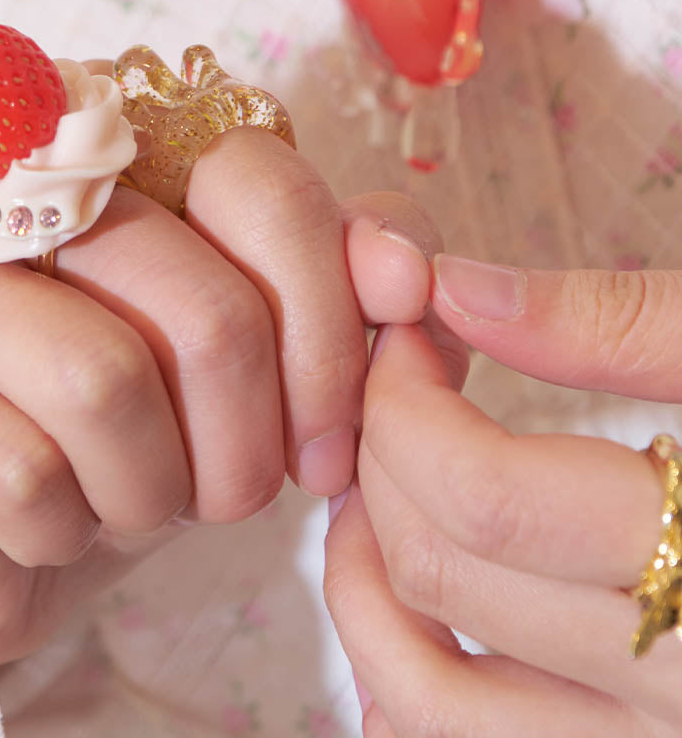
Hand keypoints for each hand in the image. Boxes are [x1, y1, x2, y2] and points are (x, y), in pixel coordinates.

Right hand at [0, 128, 439, 665]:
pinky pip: (15, 471)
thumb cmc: (144, 406)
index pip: (257, 174)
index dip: (323, 316)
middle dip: (247, 441)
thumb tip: (406, 272)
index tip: (327, 428)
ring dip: (153, 489)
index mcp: (109, 128)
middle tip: (238, 489)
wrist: (0, 511)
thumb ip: (346, 280)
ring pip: (99, 384)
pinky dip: (66, 532)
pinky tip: (48, 521)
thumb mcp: (261, 339)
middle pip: (194, 299)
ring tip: (139, 498)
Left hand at [325, 260, 681, 736]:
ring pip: (428, 700)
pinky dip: (410, 686)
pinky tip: (420, 612)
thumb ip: (618, 321)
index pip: (482, 495)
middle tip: (398, 388)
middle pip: (442, 577)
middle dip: (381, 458)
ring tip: (380, 484)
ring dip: (365, 580)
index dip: (405, 397)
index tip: (409, 335)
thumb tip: (457, 287)